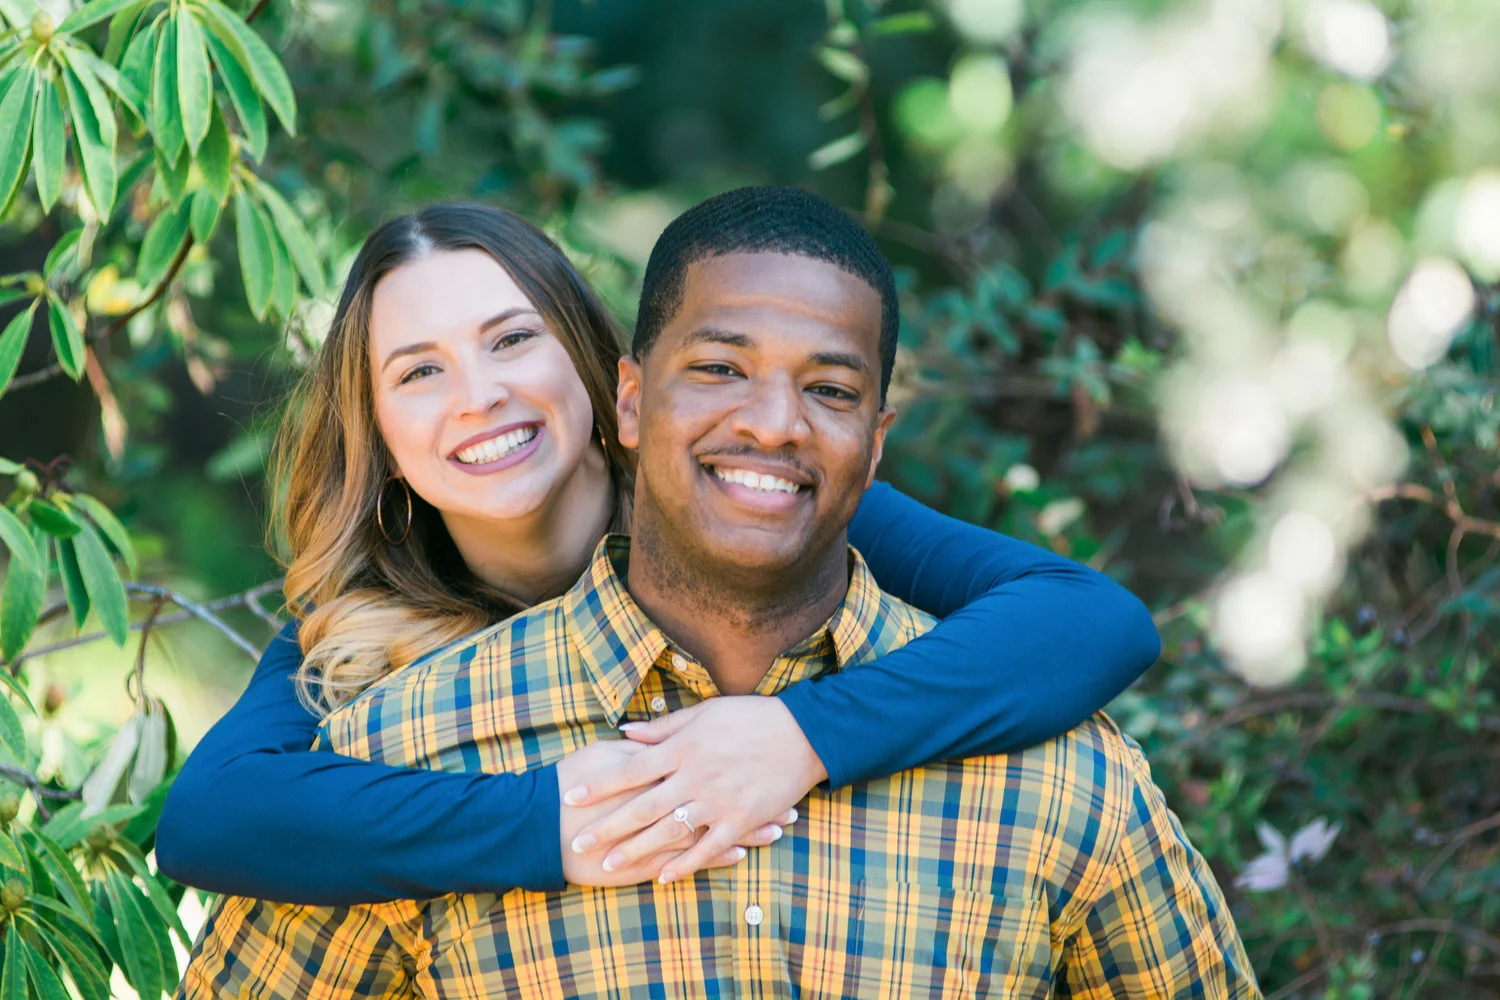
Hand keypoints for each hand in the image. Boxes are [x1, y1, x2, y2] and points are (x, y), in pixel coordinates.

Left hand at [562, 697, 827, 883]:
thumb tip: (625, 732)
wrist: (803, 734)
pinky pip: (708, 848)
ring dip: (637, 850)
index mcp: (685, 748)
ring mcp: (719, 801)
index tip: (571, 796)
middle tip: (577, 842)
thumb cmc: (751, 717)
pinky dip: (685, 864)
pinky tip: (663, 877)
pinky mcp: (741, 820)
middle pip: (642, 806)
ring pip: (670, 831)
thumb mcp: (705, 713)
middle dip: (607, 826)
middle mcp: (697, 776)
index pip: (632, 769)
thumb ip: (664, 729)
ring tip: (608, 864)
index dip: (600, 784)